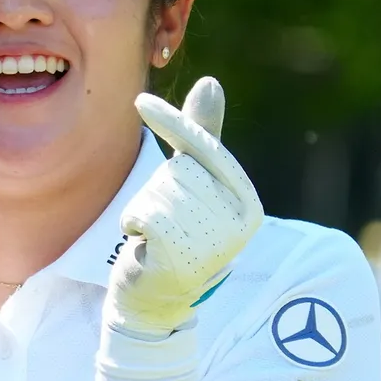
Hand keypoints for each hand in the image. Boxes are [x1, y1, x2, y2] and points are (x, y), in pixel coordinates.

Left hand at [105, 77, 263, 340]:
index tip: (141, 101)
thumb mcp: (190, 182)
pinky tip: (144, 246)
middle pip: (176, 170)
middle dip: (157, 190)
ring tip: (155, 236)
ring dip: (144, 209)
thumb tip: (211, 82)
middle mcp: (239, 224)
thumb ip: (202, 136)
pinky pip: (144, 213)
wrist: (155, 299)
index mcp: (247, 202)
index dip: (172, 123)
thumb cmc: (174, 234)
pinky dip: (133, 224)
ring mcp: (213, 243)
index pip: (205, 148)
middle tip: (165, 222)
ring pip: (158, 191)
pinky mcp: (182, 258)